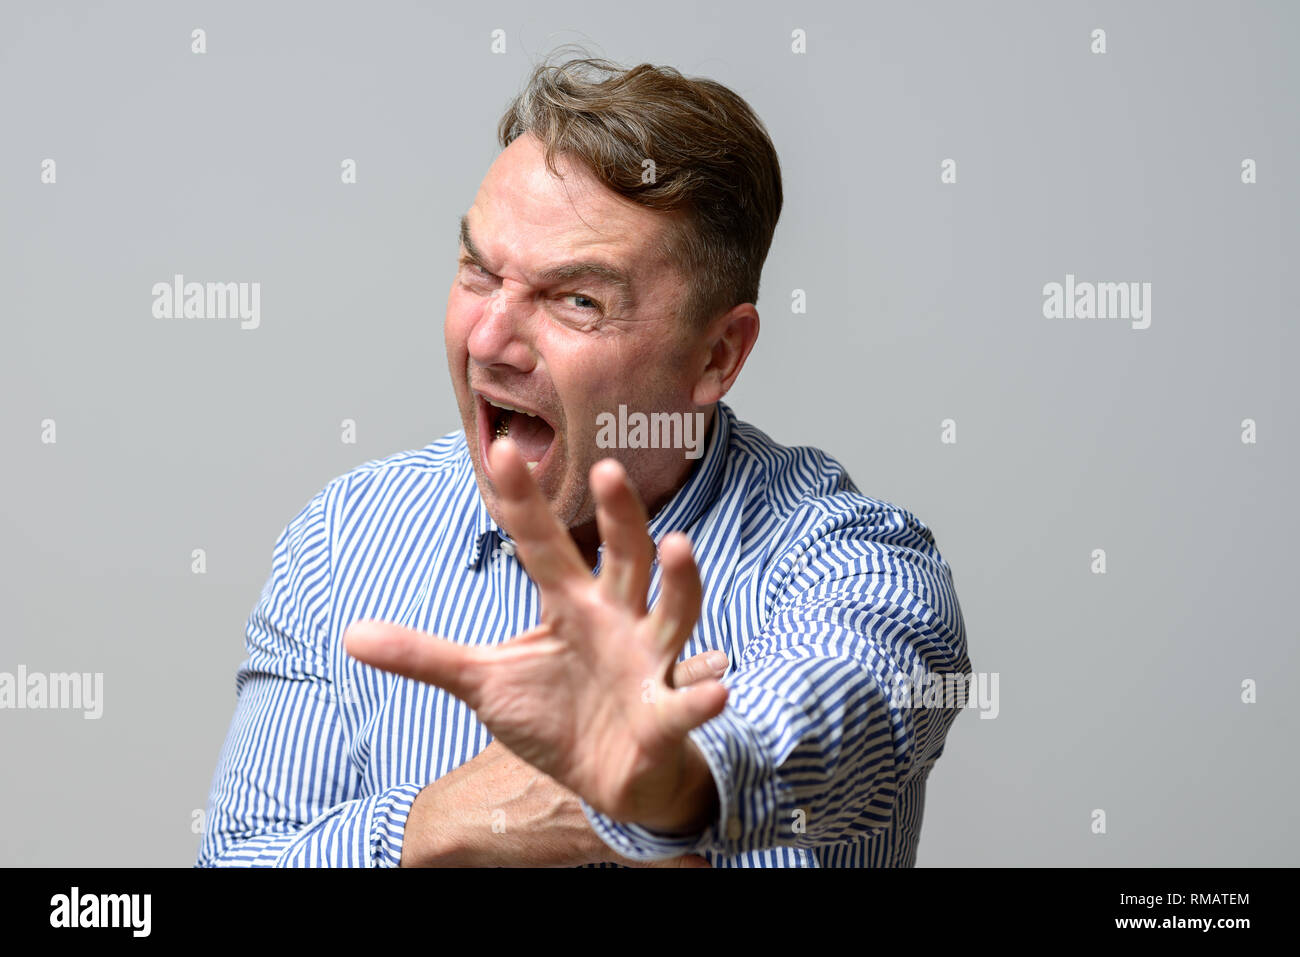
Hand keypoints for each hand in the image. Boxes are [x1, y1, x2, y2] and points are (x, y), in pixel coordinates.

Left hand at [346, 438, 728, 832]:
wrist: (608, 778)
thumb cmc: (555, 715)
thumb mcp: (483, 682)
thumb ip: (426, 656)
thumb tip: (349, 633)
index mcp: (570, 603)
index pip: (543, 543)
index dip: (523, 502)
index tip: (499, 451)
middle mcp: (617, 619)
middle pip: (625, 557)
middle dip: (621, 516)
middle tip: (607, 469)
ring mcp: (649, 662)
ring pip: (672, 611)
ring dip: (680, 581)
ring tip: (679, 545)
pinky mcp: (667, 713)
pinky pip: (688, 701)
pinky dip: (703, 695)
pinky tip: (716, 686)